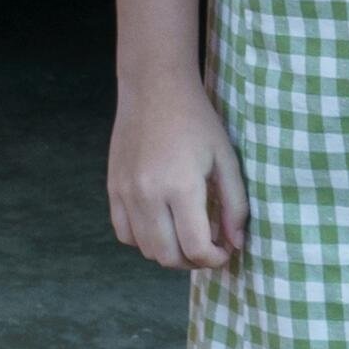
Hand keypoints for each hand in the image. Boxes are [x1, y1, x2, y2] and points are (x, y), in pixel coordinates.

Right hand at [109, 80, 250, 271]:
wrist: (153, 87)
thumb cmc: (196, 120)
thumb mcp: (225, 159)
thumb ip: (235, 205)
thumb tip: (236, 244)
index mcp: (181, 187)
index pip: (196, 248)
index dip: (216, 259)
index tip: (225, 251)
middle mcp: (148, 195)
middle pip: (168, 256)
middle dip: (193, 261)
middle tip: (208, 247)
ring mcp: (125, 192)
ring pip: (145, 250)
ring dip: (168, 252)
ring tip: (185, 236)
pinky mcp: (112, 187)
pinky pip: (124, 232)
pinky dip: (143, 239)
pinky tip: (161, 224)